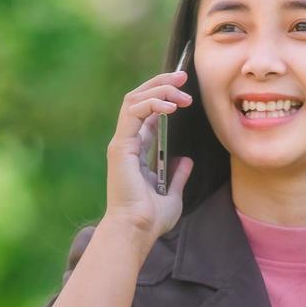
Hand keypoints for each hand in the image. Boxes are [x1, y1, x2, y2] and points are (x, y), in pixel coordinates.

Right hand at [104, 67, 194, 241]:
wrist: (136, 230)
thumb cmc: (150, 219)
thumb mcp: (172, 194)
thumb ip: (178, 176)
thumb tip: (185, 161)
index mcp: (136, 152)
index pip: (145, 112)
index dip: (163, 95)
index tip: (185, 89)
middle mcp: (126, 143)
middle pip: (138, 99)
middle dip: (161, 83)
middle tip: (183, 76)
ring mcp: (121, 143)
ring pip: (134, 99)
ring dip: (159, 89)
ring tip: (182, 90)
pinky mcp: (120, 146)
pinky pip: (133, 112)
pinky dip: (152, 103)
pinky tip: (171, 106)